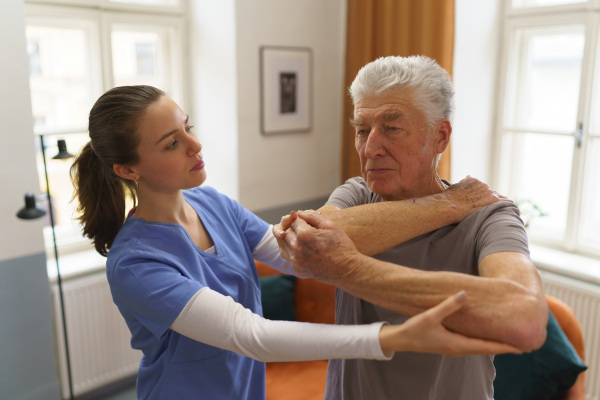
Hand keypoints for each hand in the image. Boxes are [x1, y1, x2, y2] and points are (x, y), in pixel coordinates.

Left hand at [276, 210, 363, 280]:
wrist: (346, 270)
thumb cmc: (341, 246)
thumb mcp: (330, 225)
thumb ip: (313, 216)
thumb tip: (300, 212)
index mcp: (304, 234)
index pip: (293, 220)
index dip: (299, 217)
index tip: (305, 218)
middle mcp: (296, 247)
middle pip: (285, 231)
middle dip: (291, 226)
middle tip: (300, 226)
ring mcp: (296, 260)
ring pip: (282, 244)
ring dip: (287, 238)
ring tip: (297, 235)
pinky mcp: (297, 269)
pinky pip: (286, 256)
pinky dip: (289, 249)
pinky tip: (298, 247)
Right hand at [379, 291, 522, 356]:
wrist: (401, 341)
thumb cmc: (415, 330)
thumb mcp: (430, 316)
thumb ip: (448, 306)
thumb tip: (463, 294)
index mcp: (457, 345)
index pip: (487, 347)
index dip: (505, 346)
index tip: (522, 348)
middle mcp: (459, 349)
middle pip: (487, 348)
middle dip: (505, 347)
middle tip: (524, 344)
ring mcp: (455, 348)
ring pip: (480, 347)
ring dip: (495, 344)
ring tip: (510, 339)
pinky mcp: (450, 344)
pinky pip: (473, 344)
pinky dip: (484, 342)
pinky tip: (487, 336)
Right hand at [444, 176, 510, 220]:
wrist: (449, 205)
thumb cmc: (449, 198)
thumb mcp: (455, 186)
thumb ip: (464, 182)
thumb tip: (469, 176)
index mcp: (475, 182)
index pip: (484, 188)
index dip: (485, 195)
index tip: (484, 199)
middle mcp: (483, 185)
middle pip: (492, 192)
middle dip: (491, 198)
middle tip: (491, 206)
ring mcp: (488, 192)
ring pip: (498, 197)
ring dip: (500, 201)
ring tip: (504, 206)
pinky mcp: (491, 200)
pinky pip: (503, 201)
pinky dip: (507, 202)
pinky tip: (511, 204)